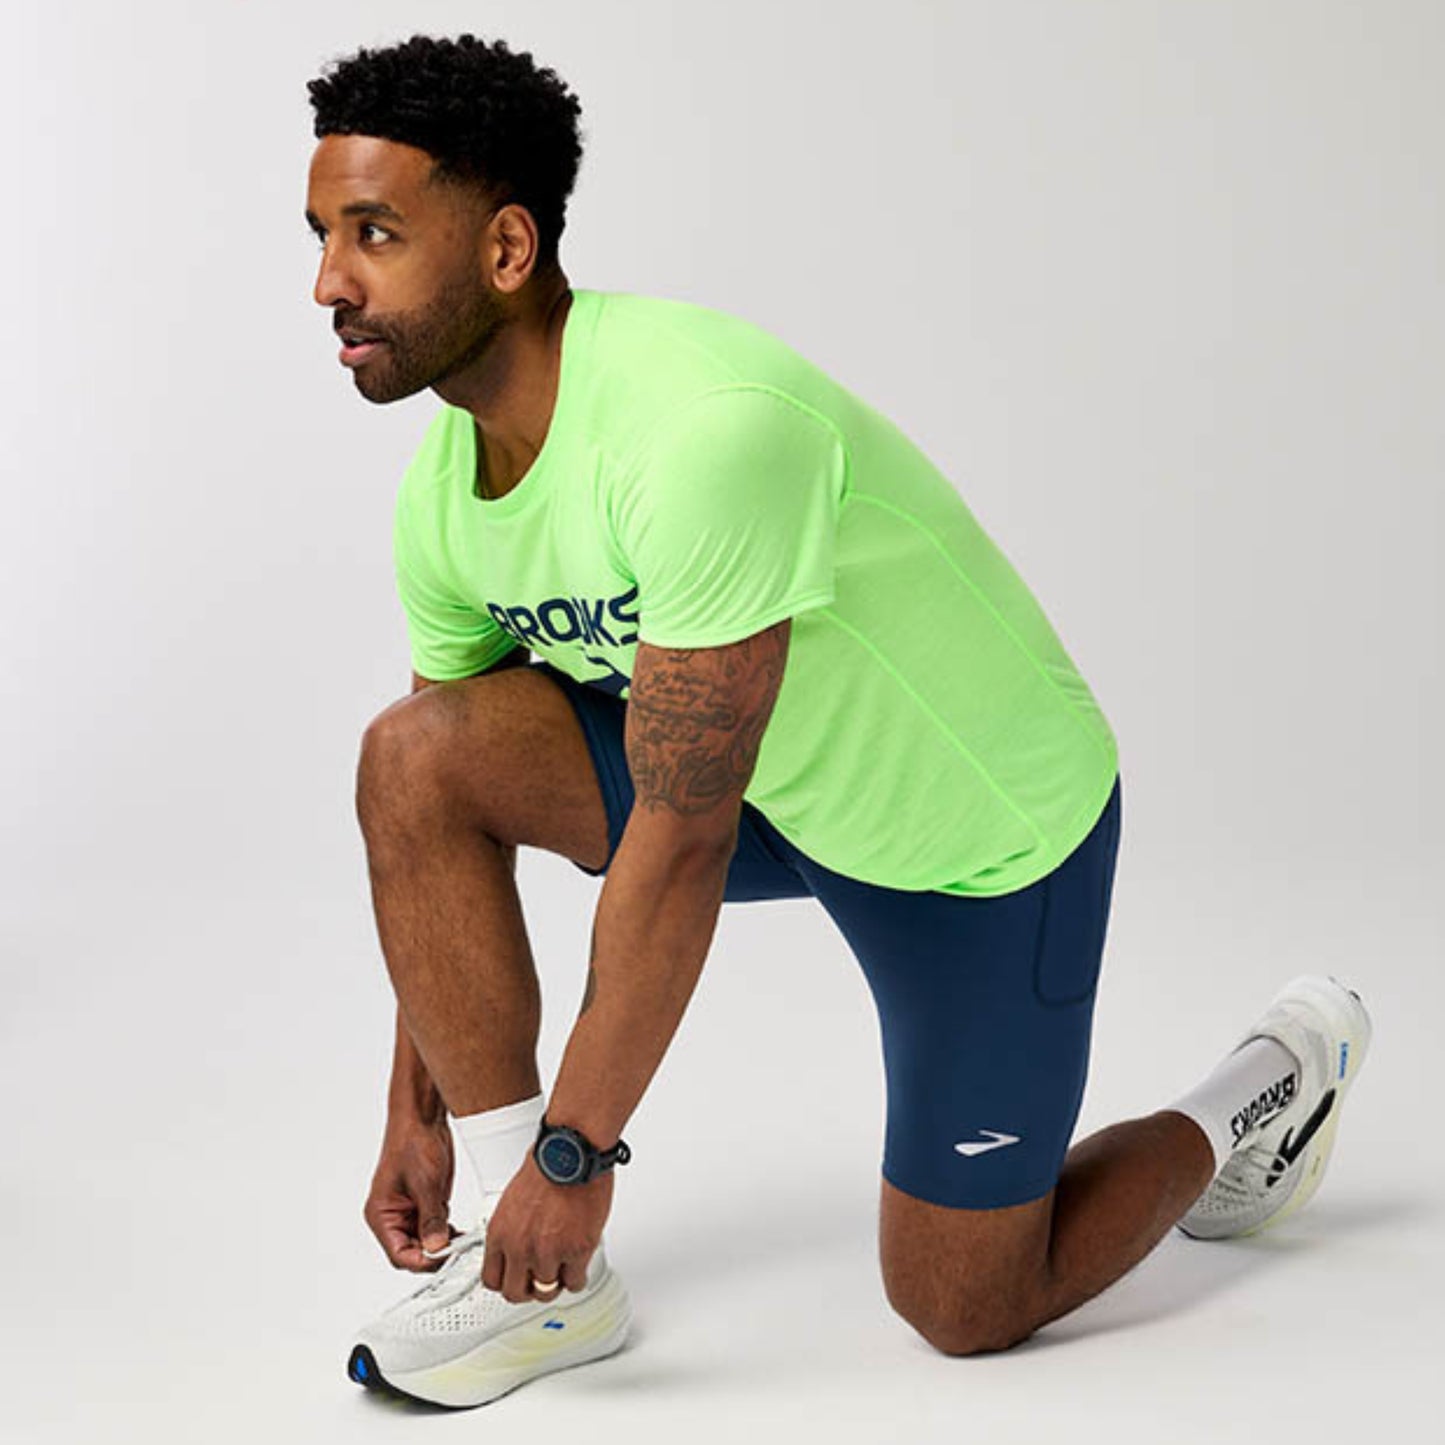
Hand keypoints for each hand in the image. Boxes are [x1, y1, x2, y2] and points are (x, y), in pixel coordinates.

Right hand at [364, 1114, 457, 1271]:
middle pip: (411, 1252)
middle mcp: (391, 1217)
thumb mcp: (425, 1184)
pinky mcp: (423, 1204)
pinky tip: (461, 1232)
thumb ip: (431, 1219)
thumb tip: (436, 1247)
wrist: (422, 1118)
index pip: (399, 1254)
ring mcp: (408, 1211)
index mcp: (381, 1215)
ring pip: (424, 1243)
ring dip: (442, 1244)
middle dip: (434, 1253)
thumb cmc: (412, 1142)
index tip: (444, 1258)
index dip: (422, 1260)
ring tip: (462, 1242)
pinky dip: (447, 1232)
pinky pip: (433, 1228)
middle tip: (458, 1251)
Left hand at [481, 1157, 613, 1302]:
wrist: (571, 1152)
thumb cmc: (547, 1164)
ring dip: (555, 1281)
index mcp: (499, 1233)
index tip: (516, 1278)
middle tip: (540, 1280)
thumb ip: (513, 1229)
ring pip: (547, 1291)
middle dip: (529, 1290)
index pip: (491, 1279)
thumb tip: (518, 1246)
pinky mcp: (576, 1251)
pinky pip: (575, 1282)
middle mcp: (519, 1247)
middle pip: (515, 1294)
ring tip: (563, 1266)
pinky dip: (578, 1276)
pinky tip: (579, 1262)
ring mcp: (547, 1253)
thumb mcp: (513, 1200)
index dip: (506, 1282)